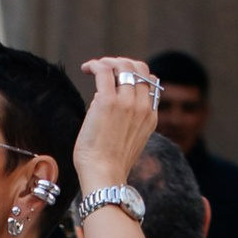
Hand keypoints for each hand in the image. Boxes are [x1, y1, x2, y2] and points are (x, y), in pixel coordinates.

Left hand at [74, 55, 160, 196]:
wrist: (104, 175)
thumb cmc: (109, 164)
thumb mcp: (128, 141)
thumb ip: (124, 121)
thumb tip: (102, 101)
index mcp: (150, 116)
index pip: (149, 81)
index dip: (133, 73)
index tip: (116, 76)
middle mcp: (143, 106)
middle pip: (139, 68)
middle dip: (121, 62)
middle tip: (104, 67)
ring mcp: (127, 102)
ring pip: (123, 65)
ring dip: (107, 62)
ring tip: (93, 68)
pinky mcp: (108, 101)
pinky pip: (104, 70)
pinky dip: (95, 64)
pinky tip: (86, 68)